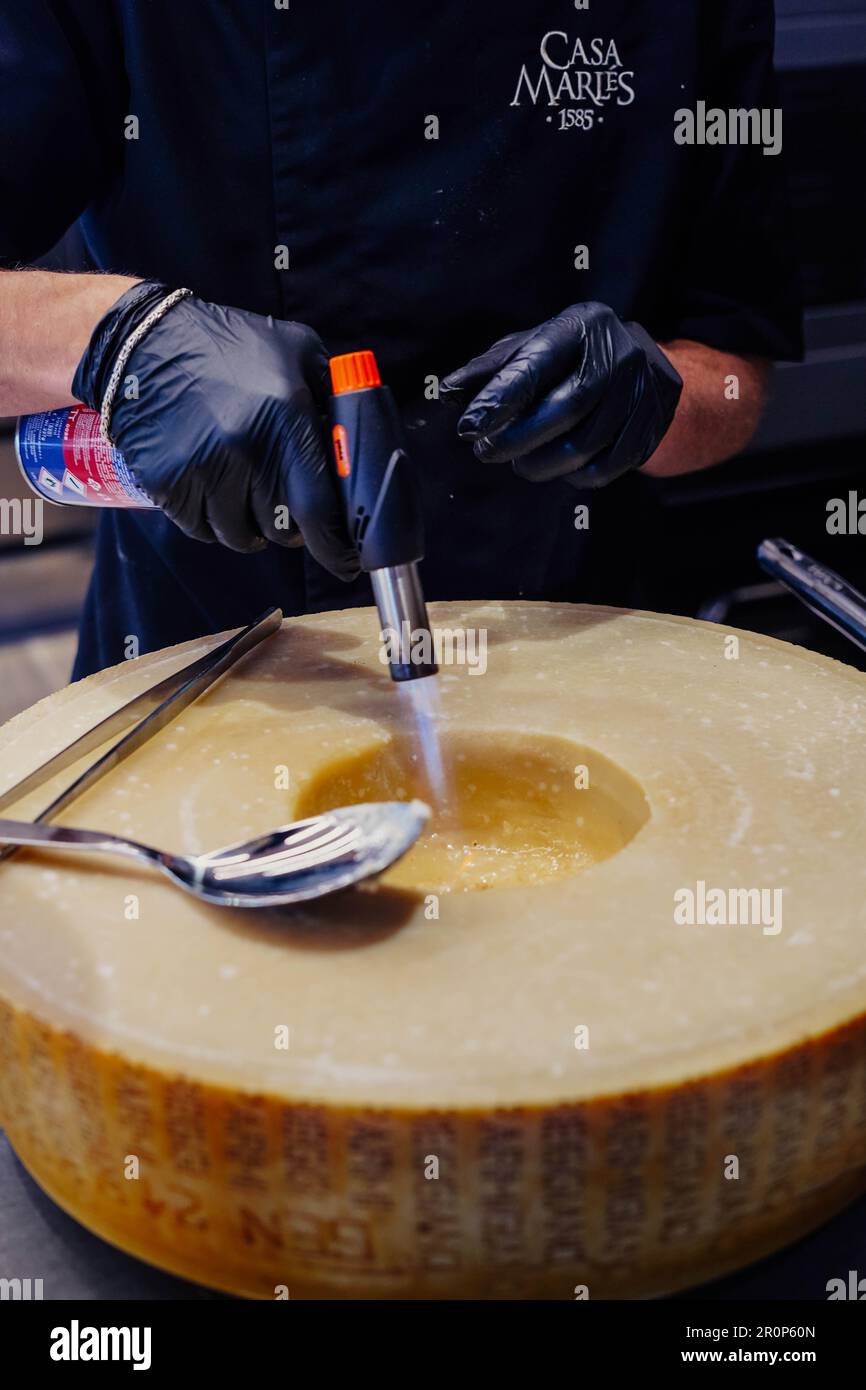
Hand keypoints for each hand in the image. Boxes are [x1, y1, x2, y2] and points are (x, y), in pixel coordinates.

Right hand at [73, 281, 358, 575]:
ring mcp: (202, 467)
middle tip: (283, 504)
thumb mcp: (297, 351)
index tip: (346, 562)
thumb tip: (361, 456)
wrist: (146, 339)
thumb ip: (334, 399)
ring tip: (244, 491)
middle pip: (281, 530)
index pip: (319, 509)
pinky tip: (211, 488)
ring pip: (239, 536)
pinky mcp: (165, 480)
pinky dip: (211, 521)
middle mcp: (245, 446)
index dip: (335, 546)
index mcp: (286, 417)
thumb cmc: (232, 347)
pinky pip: (200, 530)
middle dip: (289, 525)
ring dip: (248, 526)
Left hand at [441, 302, 681, 488]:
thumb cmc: (572, 357)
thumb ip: (490, 369)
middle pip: (567, 408)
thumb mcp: (534, 347)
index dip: (499, 399)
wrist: (644, 367)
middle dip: (518, 438)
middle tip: (486, 451)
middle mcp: (618, 354)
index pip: (537, 364)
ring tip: (519, 461)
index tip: (468, 427)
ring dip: (540, 463)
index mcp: (582, 325)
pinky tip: (556, 466)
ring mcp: (640, 393)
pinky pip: (604, 468)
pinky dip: (571, 476)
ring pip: (584, 446)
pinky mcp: (649, 429)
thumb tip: (446, 392)